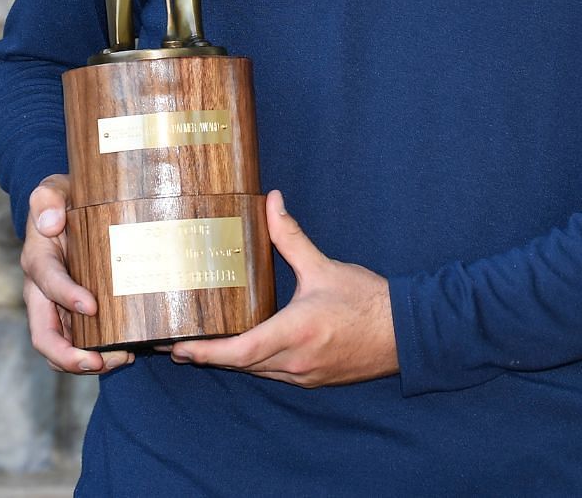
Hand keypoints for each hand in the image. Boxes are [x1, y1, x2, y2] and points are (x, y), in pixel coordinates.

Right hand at [21, 175, 134, 374]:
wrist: (75, 215)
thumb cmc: (67, 202)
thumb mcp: (55, 189)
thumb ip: (47, 197)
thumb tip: (49, 222)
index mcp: (38, 259)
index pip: (45, 280)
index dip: (64, 295)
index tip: (91, 306)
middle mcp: (42, 292)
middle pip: (42, 334)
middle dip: (66, 355)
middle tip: (97, 361)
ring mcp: (57, 309)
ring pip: (60, 350)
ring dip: (86, 362)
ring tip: (123, 359)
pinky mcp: (75, 319)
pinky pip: (80, 348)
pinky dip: (100, 357)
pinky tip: (128, 353)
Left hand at [171, 191, 396, 386]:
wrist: (409, 334)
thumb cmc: (368, 301)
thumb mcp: (324, 267)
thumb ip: (291, 236)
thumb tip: (272, 201)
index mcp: (295, 332)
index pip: (240, 351)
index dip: (207, 352)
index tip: (179, 348)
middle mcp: (296, 361)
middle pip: (241, 365)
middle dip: (206, 357)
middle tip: (172, 345)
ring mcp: (305, 375)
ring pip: (257, 371)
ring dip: (229, 361)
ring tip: (196, 349)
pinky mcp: (314, 379)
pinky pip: (274, 374)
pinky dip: (253, 363)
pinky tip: (240, 350)